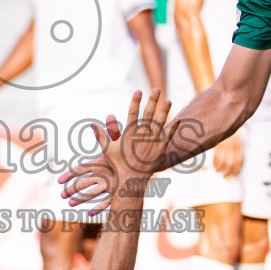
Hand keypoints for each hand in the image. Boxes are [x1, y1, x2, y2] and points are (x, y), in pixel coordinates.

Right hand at [58, 90, 173, 206]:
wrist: (131, 180)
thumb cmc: (118, 164)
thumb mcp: (107, 149)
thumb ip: (101, 135)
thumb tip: (91, 124)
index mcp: (129, 134)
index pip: (132, 113)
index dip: (135, 101)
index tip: (138, 91)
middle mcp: (142, 136)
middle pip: (148, 115)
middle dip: (152, 101)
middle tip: (156, 89)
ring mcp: (152, 142)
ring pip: (160, 123)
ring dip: (164, 111)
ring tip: (168, 100)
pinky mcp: (160, 149)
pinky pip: (168, 136)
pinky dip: (174, 128)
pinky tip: (179, 120)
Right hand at [212, 134, 242, 178]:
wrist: (222, 121)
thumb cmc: (229, 132)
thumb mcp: (235, 139)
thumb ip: (236, 150)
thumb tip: (237, 165)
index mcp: (238, 144)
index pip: (238, 160)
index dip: (236, 169)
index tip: (234, 175)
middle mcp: (231, 145)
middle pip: (230, 163)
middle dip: (228, 172)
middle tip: (225, 176)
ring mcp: (223, 144)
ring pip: (222, 161)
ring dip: (220, 169)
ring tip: (219, 172)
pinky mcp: (215, 143)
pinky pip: (215, 157)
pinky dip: (215, 164)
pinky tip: (215, 167)